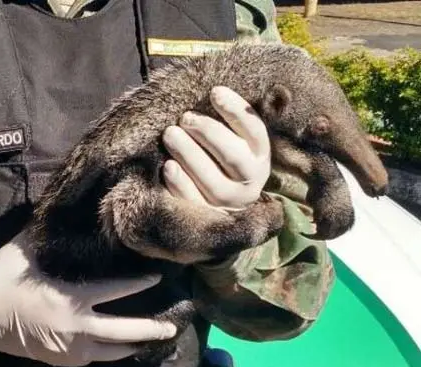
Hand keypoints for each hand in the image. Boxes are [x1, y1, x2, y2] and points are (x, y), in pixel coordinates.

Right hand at [0, 232, 176, 366]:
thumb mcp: (24, 248)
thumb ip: (51, 230)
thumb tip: (71, 201)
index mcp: (66, 298)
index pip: (113, 291)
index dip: (139, 283)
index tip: (158, 276)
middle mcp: (71, 328)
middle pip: (122, 332)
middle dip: (151, 329)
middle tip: (174, 324)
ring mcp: (66, 349)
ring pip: (112, 353)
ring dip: (136, 345)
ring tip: (157, 339)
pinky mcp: (59, 361)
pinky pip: (95, 360)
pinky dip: (114, 354)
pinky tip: (127, 348)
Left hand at [162, 86, 270, 208]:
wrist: (223, 204)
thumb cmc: (221, 158)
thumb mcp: (233, 140)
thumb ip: (227, 121)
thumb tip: (211, 89)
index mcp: (259, 156)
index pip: (254, 131)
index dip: (235, 111)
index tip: (215, 92)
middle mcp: (250, 181)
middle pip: (234, 156)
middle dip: (208, 133)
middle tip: (185, 117)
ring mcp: (229, 201)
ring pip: (213, 181)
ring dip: (190, 155)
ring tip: (170, 133)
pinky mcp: (206, 216)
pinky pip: (193, 200)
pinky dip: (180, 183)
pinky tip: (168, 166)